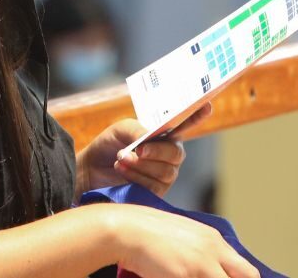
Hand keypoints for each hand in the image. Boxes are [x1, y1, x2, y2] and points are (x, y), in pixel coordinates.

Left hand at [76, 103, 211, 196]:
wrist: (90, 169)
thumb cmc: (108, 144)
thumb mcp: (122, 130)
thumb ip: (139, 130)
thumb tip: (150, 139)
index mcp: (165, 134)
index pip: (186, 125)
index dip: (198, 116)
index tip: (207, 105)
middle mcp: (169, 154)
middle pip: (177, 154)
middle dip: (157, 152)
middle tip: (138, 150)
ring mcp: (164, 174)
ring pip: (166, 172)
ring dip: (141, 165)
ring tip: (120, 159)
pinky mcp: (155, 192)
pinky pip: (155, 187)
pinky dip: (137, 177)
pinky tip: (122, 170)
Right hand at [101, 202, 258, 277]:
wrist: (127, 230)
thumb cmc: (148, 233)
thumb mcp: (183, 237)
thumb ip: (201, 251)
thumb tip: (211, 269)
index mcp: (214, 240)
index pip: (246, 270)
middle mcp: (214, 250)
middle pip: (248, 277)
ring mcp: (202, 264)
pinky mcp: (187, 275)